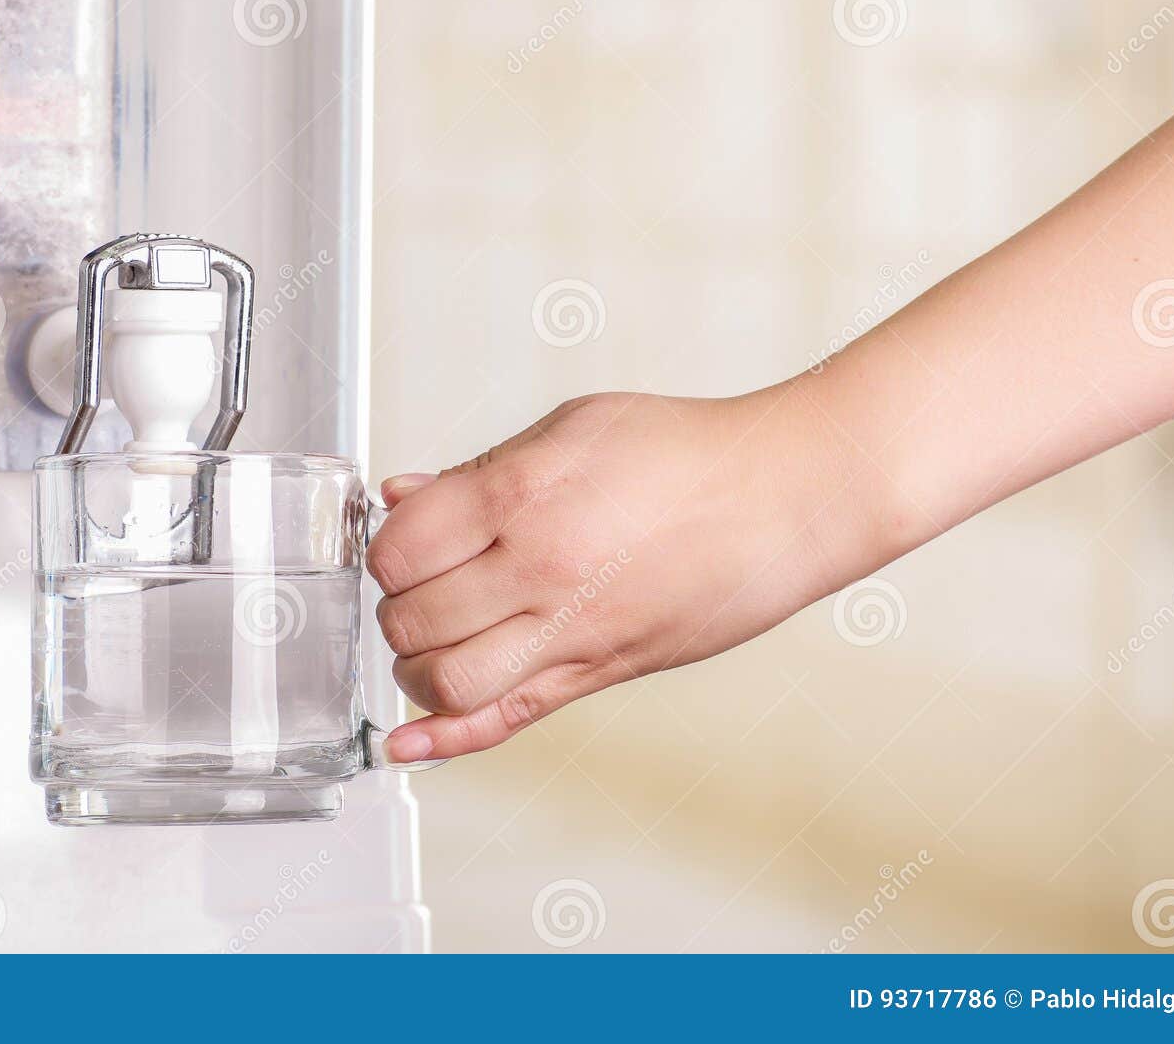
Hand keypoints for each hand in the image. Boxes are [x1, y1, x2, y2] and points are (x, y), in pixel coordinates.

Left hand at [368, 389, 871, 761]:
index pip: (400, 549)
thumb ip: (479, 470)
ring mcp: (570, 630)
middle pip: (411, 619)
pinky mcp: (600, 672)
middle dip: (400, 608)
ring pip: (446, 682)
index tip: (407, 545)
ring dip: (419, 668)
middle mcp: (539, 569)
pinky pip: (508, 720)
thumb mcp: (572, 428)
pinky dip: (447, 740)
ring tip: (438, 641)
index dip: (389, 551)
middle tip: (424, 591)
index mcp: (521, 495)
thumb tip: (404, 497)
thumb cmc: (690, 453)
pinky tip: (410, 743)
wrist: (784, 497)